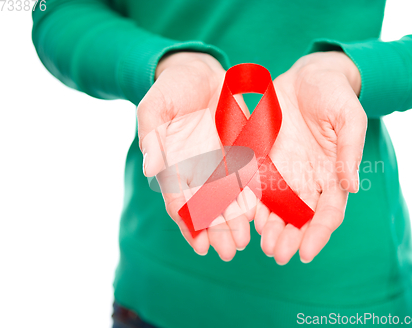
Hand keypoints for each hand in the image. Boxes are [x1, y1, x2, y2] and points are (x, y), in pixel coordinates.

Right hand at [138, 52, 253, 260]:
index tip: (199, 245)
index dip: (188, 222)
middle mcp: (198, 169)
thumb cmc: (172, 89)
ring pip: (229, 198)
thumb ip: (153, 135)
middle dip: (217, 230)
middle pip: (207, 206)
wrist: (200, 72)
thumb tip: (152, 168)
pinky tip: (260, 216)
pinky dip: (252, 198)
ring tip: (244, 243)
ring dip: (235, 222)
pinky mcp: (243, 152)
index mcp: (174, 164)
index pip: (179, 200)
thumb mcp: (156, 106)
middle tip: (229, 252)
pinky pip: (249, 178)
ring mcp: (221, 162)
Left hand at [254, 51, 366, 263]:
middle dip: (290, 238)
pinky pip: (255, 186)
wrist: (308, 75)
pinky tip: (244, 218)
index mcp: (332, 174)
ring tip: (262, 244)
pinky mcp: (263, 159)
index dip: (319, 234)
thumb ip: (349, 151)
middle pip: (300, 217)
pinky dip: (250, 205)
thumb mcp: (349, 117)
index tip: (306, 252)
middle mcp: (308, 180)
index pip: (328, 213)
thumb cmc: (335, 95)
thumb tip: (352, 186)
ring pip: (277, 209)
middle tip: (278, 254)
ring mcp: (284, 172)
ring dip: (270, 229)